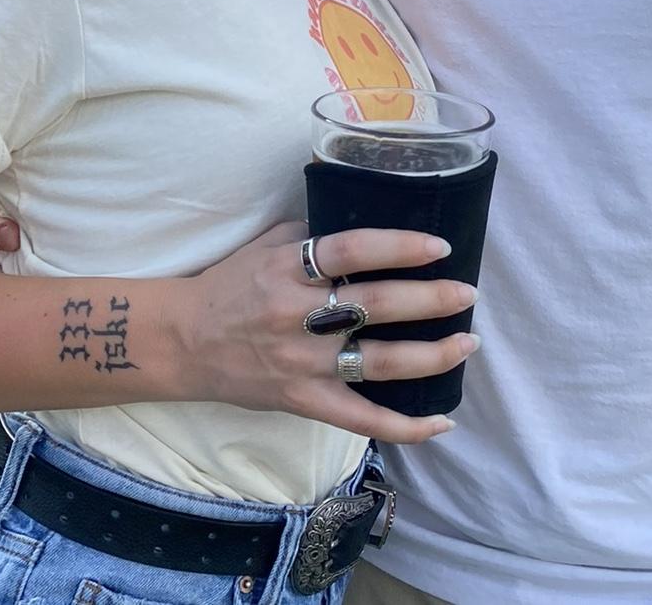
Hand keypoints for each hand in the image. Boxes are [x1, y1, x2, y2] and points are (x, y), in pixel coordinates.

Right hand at [163, 221, 476, 444]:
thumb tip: (366, 225)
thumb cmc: (230, 284)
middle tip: (468, 293)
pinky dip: (404, 425)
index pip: (351, 251)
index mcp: (288, 268)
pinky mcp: (303, 400)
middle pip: (376, 305)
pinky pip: (361, 418)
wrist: (183, 342)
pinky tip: (442, 421)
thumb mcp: (266, 244)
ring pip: (379, 363)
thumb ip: (312, 233)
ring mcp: (302, 362)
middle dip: (430, 300)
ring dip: (431, 355)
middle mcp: (298, 315)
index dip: (398, 247)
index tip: (438, 246)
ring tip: (467, 342)